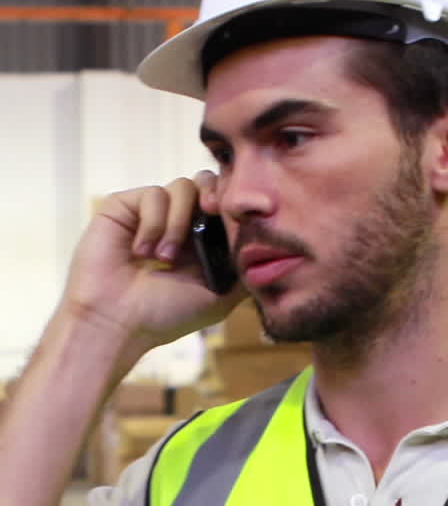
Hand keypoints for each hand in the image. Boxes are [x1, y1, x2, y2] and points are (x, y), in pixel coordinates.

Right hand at [59, 172, 239, 350]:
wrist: (118, 322)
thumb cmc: (165, 316)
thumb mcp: (219, 297)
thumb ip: (243, 272)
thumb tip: (270, 251)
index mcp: (200, 242)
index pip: (223, 205)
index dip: (231, 204)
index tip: (234, 217)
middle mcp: (176, 223)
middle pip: (205, 182)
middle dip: (213, 193)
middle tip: (212, 210)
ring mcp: (150, 214)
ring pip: (181, 187)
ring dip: (178, 223)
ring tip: (164, 258)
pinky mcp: (124, 207)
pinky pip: (153, 195)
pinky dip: (153, 223)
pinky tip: (141, 252)